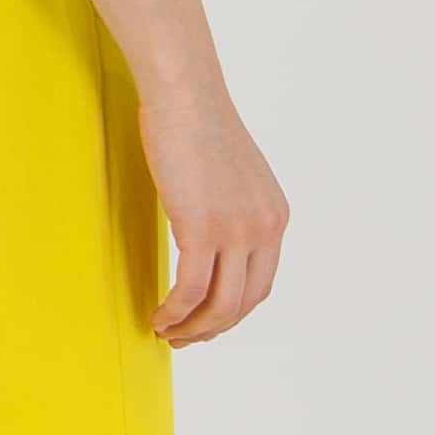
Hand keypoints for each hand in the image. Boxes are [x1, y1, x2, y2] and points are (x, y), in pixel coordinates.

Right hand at [141, 78, 287, 348]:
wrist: (185, 95)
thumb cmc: (196, 125)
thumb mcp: (229, 177)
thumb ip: (230, 211)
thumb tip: (207, 239)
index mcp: (276, 218)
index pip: (260, 285)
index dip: (231, 313)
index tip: (205, 322)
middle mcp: (266, 228)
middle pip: (244, 303)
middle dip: (212, 329)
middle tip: (182, 338)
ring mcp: (237, 231)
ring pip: (220, 306)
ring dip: (192, 328)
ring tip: (166, 332)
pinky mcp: (203, 229)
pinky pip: (190, 290)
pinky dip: (174, 312)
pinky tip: (158, 316)